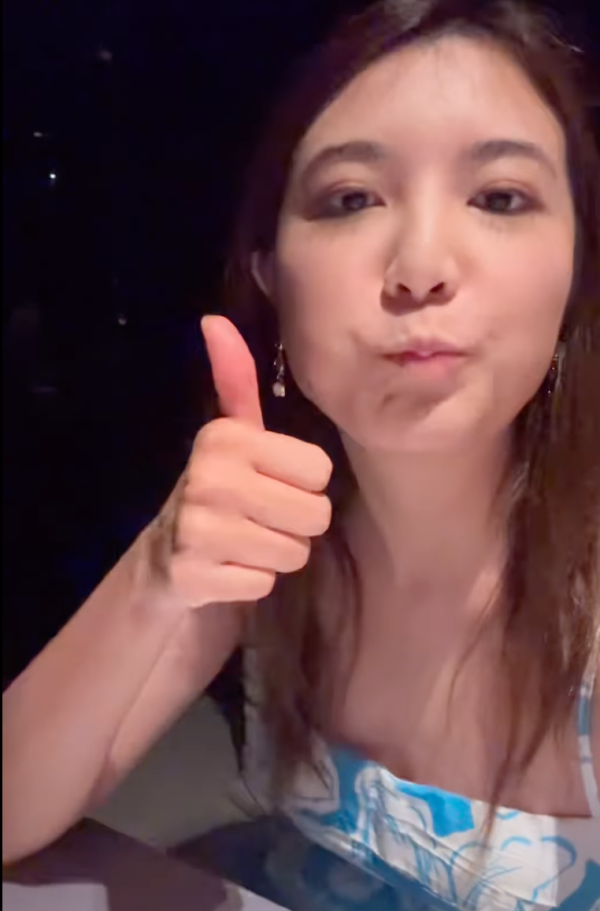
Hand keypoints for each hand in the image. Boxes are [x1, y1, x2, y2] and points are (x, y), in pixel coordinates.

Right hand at [155, 316, 332, 607]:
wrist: (168, 554)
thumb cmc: (220, 488)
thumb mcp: (233, 433)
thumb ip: (235, 379)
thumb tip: (213, 319)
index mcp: (227, 437)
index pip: (321, 471)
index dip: (302, 483)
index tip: (269, 483)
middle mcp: (211, 477)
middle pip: (316, 515)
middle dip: (295, 523)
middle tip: (260, 517)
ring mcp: (199, 528)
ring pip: (295, 553)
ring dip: (276, 554)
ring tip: (244, 541)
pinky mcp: (195, 574)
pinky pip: (265, 584)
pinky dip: (252, 581)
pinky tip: (228, 566)